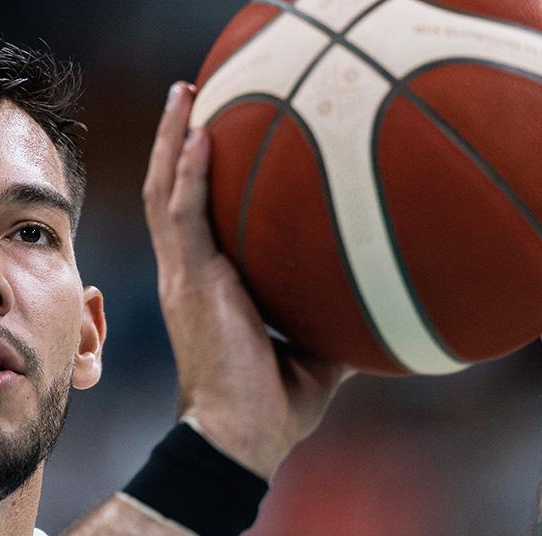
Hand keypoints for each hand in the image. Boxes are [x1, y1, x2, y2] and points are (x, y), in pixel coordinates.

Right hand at [142, 82, 351, 478]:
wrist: (238, 438)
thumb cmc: (271, 407)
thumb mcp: (313, 356)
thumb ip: (331, 322)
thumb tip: (376, 306)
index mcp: (206, 286)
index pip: (191, 217)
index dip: (192, 173)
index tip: (209, 132)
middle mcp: (187, 273)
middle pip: (168, 190)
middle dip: (175, 138)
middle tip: (188, 92)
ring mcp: (183, 275)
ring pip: (165, 191)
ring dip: (172, 138)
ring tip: (184, 91)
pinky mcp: (189, 282)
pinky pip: (182, 213)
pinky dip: (187, 171)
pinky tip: (199, 132)